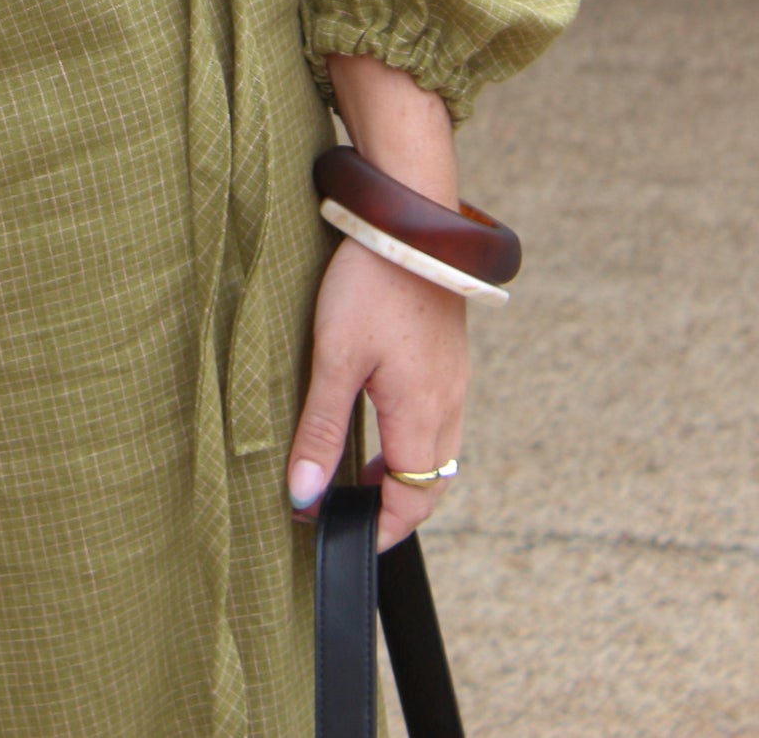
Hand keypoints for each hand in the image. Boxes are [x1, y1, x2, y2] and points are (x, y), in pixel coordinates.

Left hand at [287, 52, 468, 548]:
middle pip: (429, 484)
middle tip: (342, 510)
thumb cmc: (372, 284)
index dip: (375, 527)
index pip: (411, 502)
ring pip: (435, 451)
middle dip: (388, 506)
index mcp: (423, 415)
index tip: (338, 536)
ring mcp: (453, 379)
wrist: (411, 221)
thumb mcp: (335, 358)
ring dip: (399, 471)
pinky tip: (375, 417)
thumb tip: (305, 496)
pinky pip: (436, 417)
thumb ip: (322, 430)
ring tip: (350, 471)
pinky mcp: (448, 355)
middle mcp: (448, 404)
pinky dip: (408, 436)